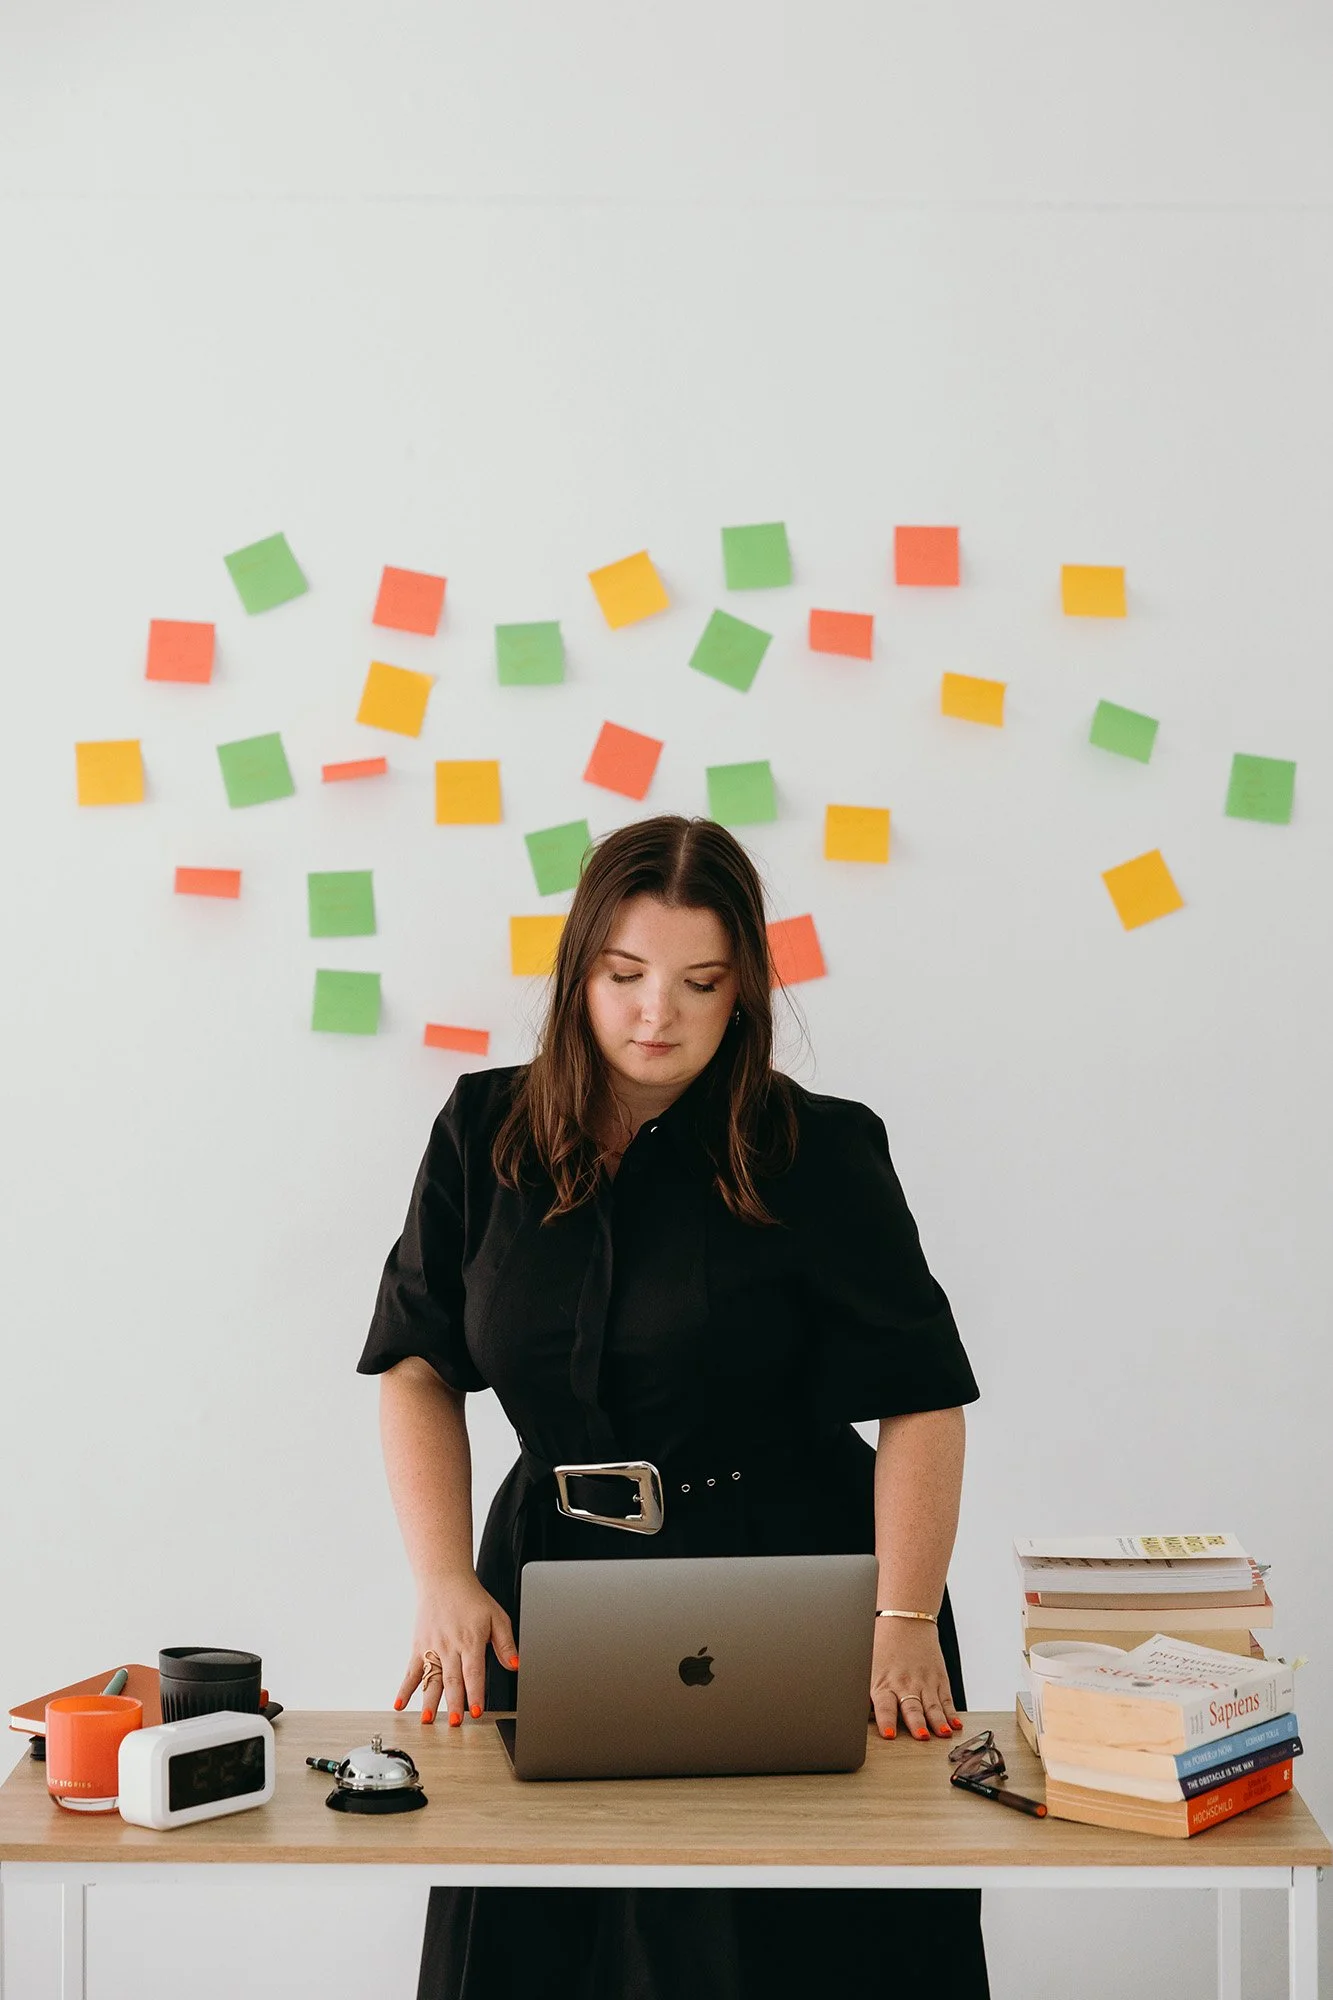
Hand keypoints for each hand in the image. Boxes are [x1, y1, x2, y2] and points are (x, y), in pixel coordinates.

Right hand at [394, 1574, 519, 1726]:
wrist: (444, 1579)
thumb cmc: (472, 1599)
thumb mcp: (497, 1617)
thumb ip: (506, 1644)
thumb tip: (515, 1665)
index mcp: (471, 1640)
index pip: (474, 1672)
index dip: (475, 1693)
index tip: (477, 1711)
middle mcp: (450, 1645)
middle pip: (452, 1678)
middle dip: (454, 1703)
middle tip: (455, 1722)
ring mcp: (432, 1646)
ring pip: (432, 1678)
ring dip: (430, 1700)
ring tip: (429, 1719)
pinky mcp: (419, 1646)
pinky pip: (411, 1670)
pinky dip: (405, 1688)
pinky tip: (400, 1704)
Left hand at [869, 1617, 964, 1740]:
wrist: (906, 1621)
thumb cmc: (884, 1646)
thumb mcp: (869, 1669)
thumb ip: (866, 1695)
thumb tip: (858, 1716)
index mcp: (884, 1683)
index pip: (885, 1706)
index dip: (886, 1721)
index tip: (889, 1735)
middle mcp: (906, 1684)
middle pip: (912, 1708)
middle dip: (917, 1723)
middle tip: (921, 1737)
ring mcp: (925, 1682)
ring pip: (933, 1706)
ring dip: (938, 1722)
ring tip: (943, 1734)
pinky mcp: (939, 1679)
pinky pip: (946, 1700)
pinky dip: (952, 1713)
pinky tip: (955, 1724)